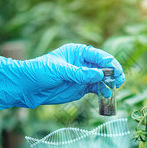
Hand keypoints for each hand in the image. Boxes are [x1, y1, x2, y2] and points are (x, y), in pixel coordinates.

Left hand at [0, 43, 124, 110]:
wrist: (26, 87)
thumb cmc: (39, 72)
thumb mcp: (60, 71)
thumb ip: (80, 73)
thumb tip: (99, 75)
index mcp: (78, 52)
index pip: (98, 56)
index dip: (109, 63)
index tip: (116, 71)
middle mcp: (83, 63)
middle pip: (103, 67)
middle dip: (113, 73)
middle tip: (120, 80)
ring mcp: (83, 76)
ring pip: (102, 79)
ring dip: (109, 84)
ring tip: (115, 89)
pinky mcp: (81, 89)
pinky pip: (96, 90)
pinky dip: (103, 92)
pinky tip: (107, 95)